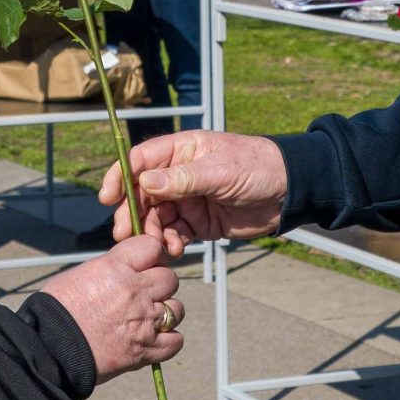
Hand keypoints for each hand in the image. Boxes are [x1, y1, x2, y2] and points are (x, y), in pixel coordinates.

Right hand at [38, 234, 184, 381]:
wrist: (49, 350)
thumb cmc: (56, 311)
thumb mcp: (80, 275)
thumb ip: (110, 269)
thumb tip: (125, 269)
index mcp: (116, 268)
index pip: (152, 247)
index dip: (150, 255)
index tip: (143, 265)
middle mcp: (135, 291)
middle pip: (169, 278)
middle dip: (159, 285)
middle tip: (144, 295)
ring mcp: (144, 321)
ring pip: (176, 309)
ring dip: (165, 313)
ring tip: (146, 320)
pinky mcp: (145, 349)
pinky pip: (175, 341)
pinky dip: (167, 341)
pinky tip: (153, 340)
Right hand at [101, 130, 287, 249]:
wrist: (290, 194)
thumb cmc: (259, 168)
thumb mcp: (221, 171)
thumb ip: (183, 179)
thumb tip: (145, 182)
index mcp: (182, 150)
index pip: (140, 160)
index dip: (121, 177)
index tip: (109, 198)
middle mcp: (178, 174)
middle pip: (142, 193)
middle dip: (132, 213)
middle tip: (125, 234)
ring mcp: (187, 199)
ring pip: (156, 217)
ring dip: (152, 232)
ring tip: (158, 246)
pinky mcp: (198, 222)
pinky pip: (174, 233)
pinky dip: (170, 242)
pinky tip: (175, 249)